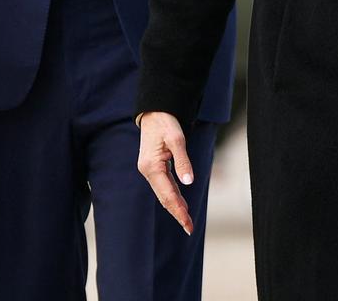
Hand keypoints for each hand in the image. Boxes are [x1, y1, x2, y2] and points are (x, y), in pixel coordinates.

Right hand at [137, 111, 194, 234]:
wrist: (154, 110)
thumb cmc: (165, 122)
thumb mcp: (177, 139)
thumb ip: (183, 161)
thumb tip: (189, 182)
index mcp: (152, 167)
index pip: (167, 194)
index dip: (178, 210)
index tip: (188, 224)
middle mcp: (148, 171)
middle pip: (164, 197)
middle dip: (177, 212)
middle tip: (189, 228)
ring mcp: (149, 169)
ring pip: (164, 192)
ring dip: (175, 205)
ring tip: (187, 219)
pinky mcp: (153, 166)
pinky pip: (164, 184)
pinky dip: (173, 194)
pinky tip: (180, 201)